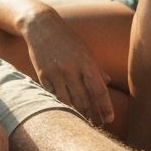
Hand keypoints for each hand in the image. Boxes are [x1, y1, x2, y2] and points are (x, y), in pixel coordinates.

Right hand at [24, 10, 112, 125]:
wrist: (41, 26)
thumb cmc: (67, 38)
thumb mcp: (85, 50)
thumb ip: (96, 68)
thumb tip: (106, 83)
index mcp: (85, 63)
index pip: (99, 91)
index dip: (105, 107)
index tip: (109, 119)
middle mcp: (70, 69)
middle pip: (84, 100)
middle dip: (92, 114)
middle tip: (98, 125)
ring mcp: (55, 72)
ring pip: (68, 101)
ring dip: (77, 113)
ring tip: (83, 121)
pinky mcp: (42, 74)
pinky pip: (53, 95)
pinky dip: (60, 103)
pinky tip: (66, 110)